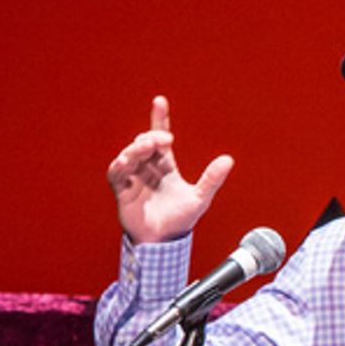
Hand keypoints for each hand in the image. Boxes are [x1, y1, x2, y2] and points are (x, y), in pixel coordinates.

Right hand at [107, 94, 233, 243]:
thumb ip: (212, 179)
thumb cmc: (180, 221)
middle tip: (163, 140)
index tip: (160, 101)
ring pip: (130, 155)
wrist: (163, 244)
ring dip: (136, 149)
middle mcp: (147, 167)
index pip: (160, 136)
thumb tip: (228, 159)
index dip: (160, 119)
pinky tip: (125, 161)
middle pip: (144, 143)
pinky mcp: (122, 190)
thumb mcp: (200, 198)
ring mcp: (133, 177)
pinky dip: (119, 166)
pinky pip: (115, 174)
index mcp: (164, 165)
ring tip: (146, 147)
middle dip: (152, 138)